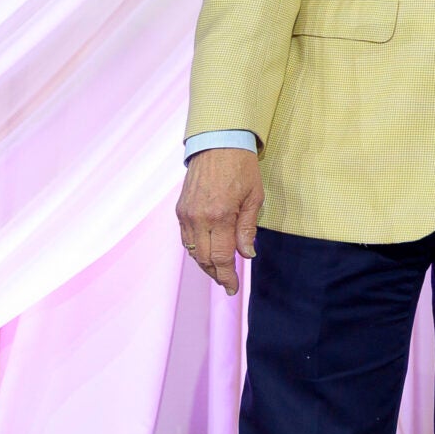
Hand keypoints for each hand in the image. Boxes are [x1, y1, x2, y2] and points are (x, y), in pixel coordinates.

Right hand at [177, 146, 263, 294]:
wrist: (217, 144)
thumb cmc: (242, 168)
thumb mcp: (254, 196)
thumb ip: (247, 228)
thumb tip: (247, 254)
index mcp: (220, 216)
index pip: (222, 257)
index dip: (227, 275)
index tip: (233, 288)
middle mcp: (198, 219)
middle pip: (205, 259)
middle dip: (216, 274)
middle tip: (228, 283)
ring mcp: (186, 215)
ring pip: (193, 251)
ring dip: (205, 264)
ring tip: (219, 272)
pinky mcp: (180, 210)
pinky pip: (186, 239)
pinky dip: (196, 250)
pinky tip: (207, 254)